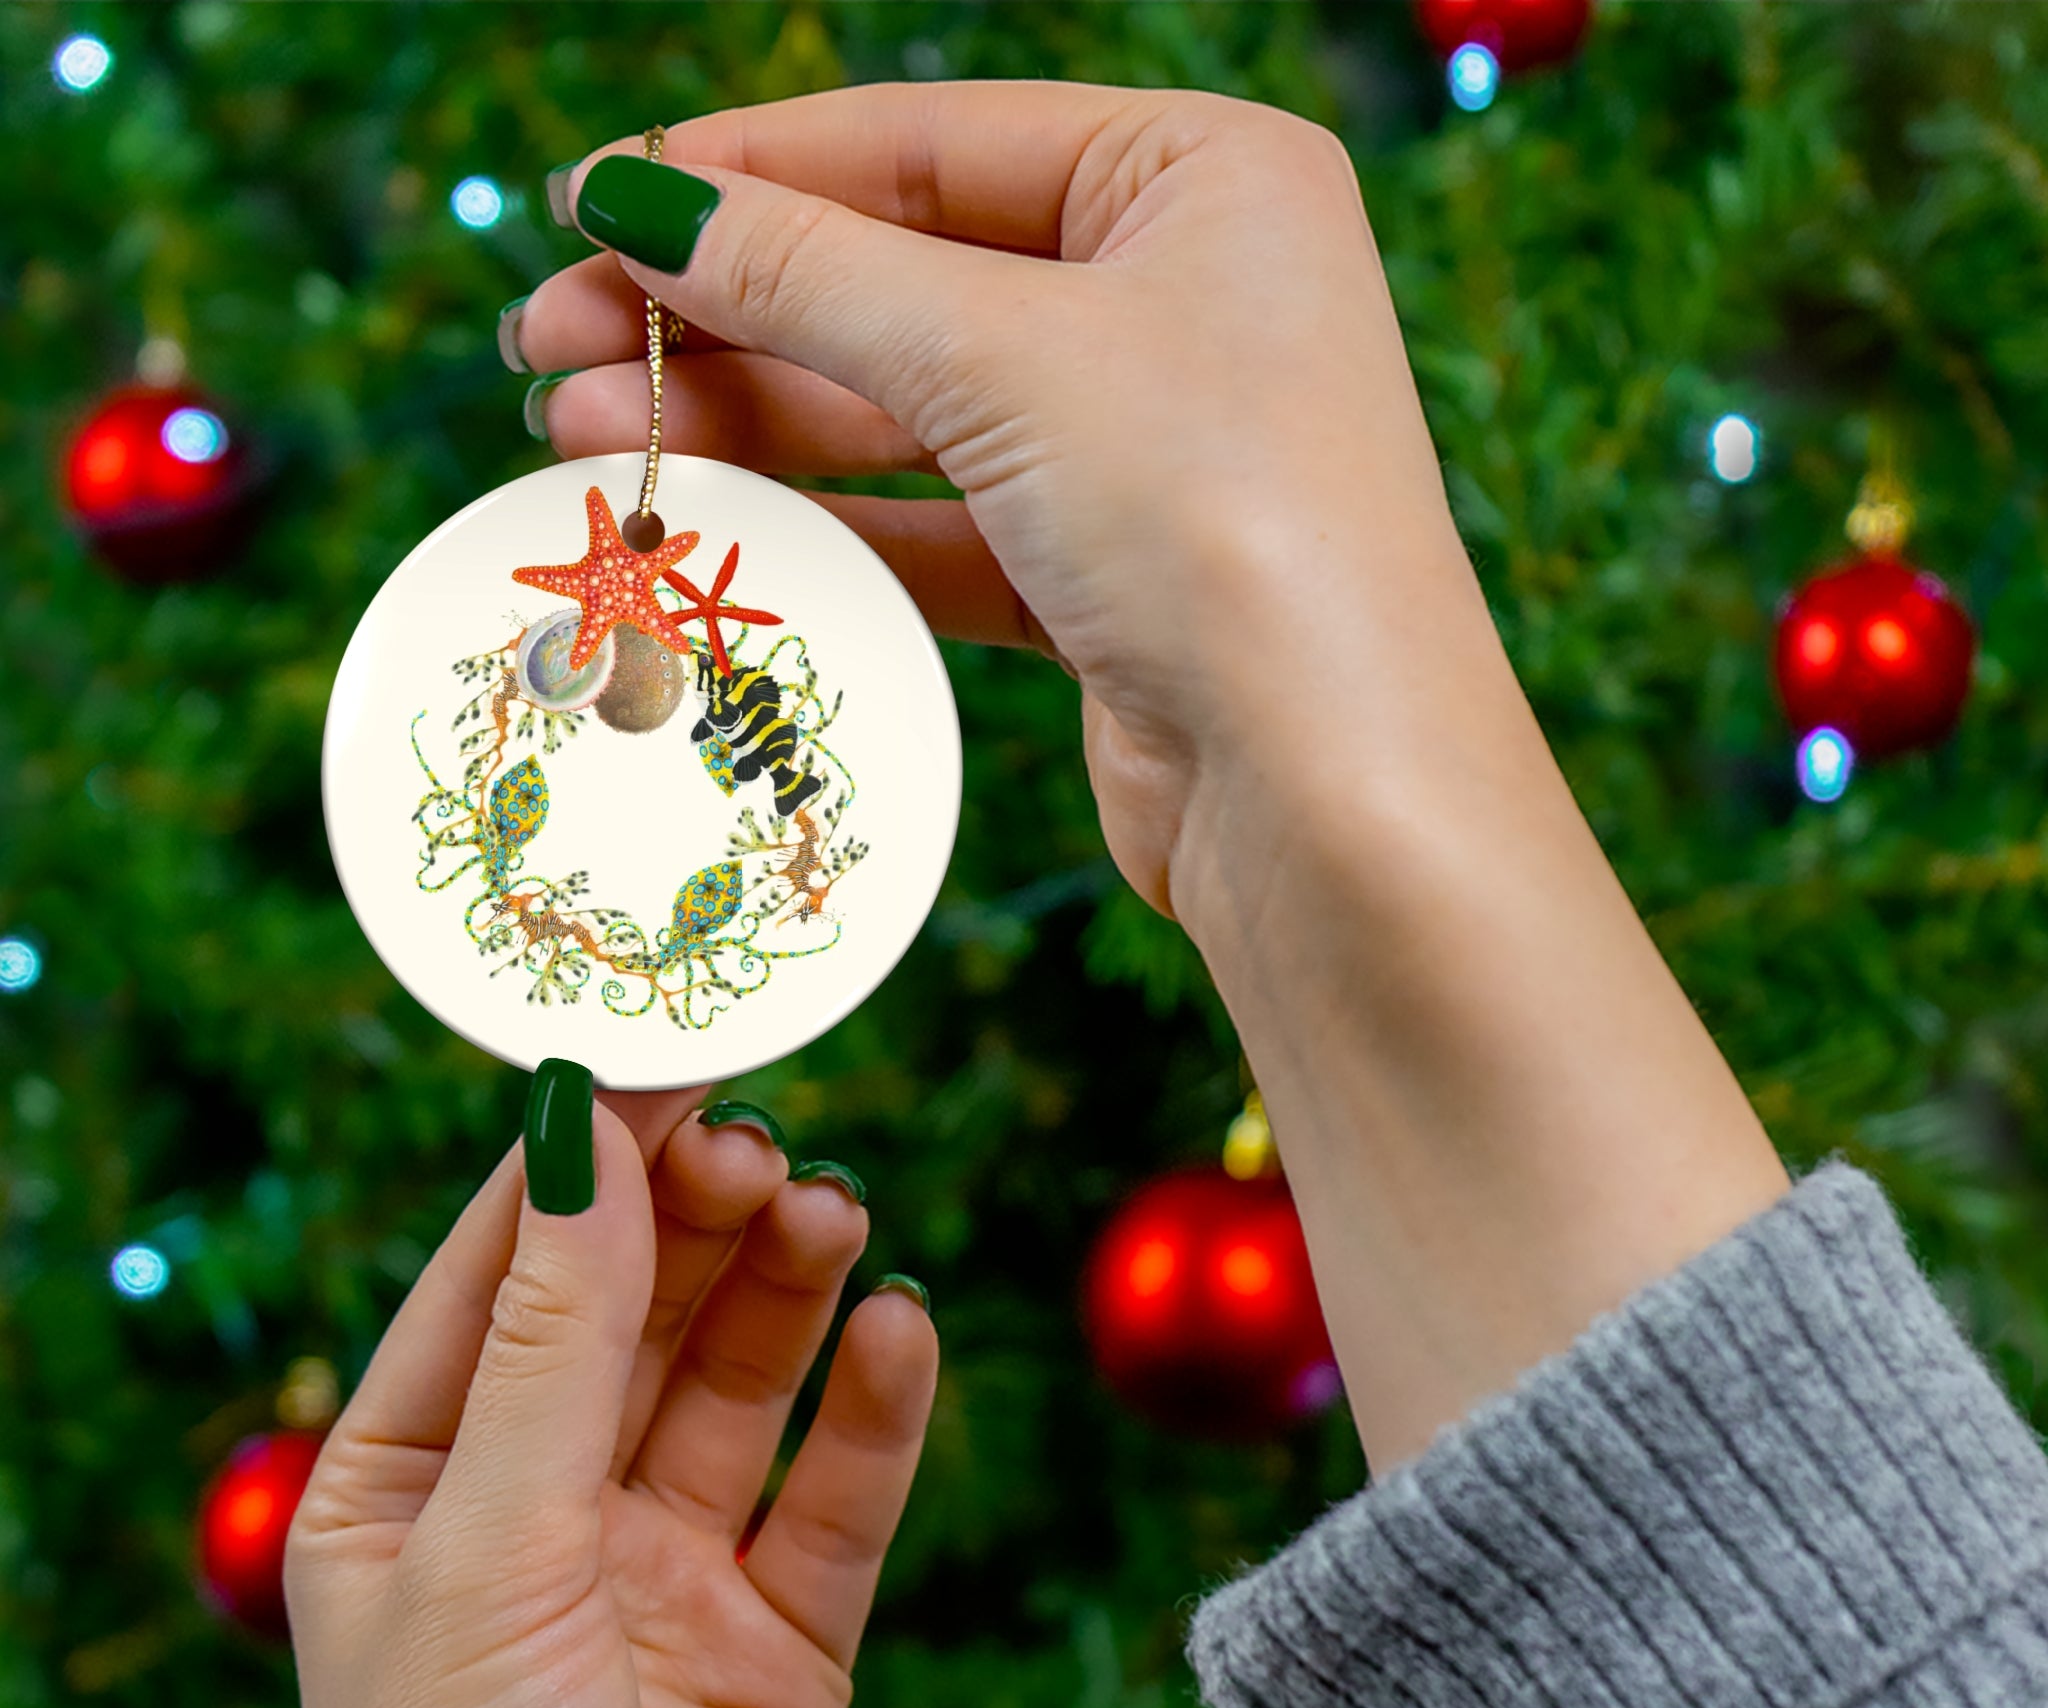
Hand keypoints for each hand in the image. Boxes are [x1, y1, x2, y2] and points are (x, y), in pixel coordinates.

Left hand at [286, 1085, 937, 1707]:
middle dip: (694, 1221)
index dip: (582, 1162)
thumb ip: (555, 1341)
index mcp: (411, 1490)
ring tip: (835, 1213)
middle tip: (764, 1142)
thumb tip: (583, 1132)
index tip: (666, 1052)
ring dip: (787, 1292)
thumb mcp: (491, 1552)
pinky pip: (837, 1496)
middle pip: (633, 1314)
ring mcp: (665, 1578)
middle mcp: (538, 1520)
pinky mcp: (782, 1644)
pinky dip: (874, 1410)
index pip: (502, 1276)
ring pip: (739, 1385)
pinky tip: (900, 1333)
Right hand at [511, 87, 1789, 1475]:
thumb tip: (634, 200)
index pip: (927, 142)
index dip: (745, 174)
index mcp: (1200, 179)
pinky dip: (825, 521)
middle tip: (545, 347)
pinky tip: (700, 520)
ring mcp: (1146, 447)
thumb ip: (809, 274)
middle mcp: (1181, 299)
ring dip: (747, 421)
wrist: (1333, 798)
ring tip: (581, 434)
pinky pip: (938, 522)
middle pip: (901, 279)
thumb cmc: (1220, 523)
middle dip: (721, 313)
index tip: (587, 208)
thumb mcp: (1002, 358)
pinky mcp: (1108, 579)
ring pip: (906, 411)